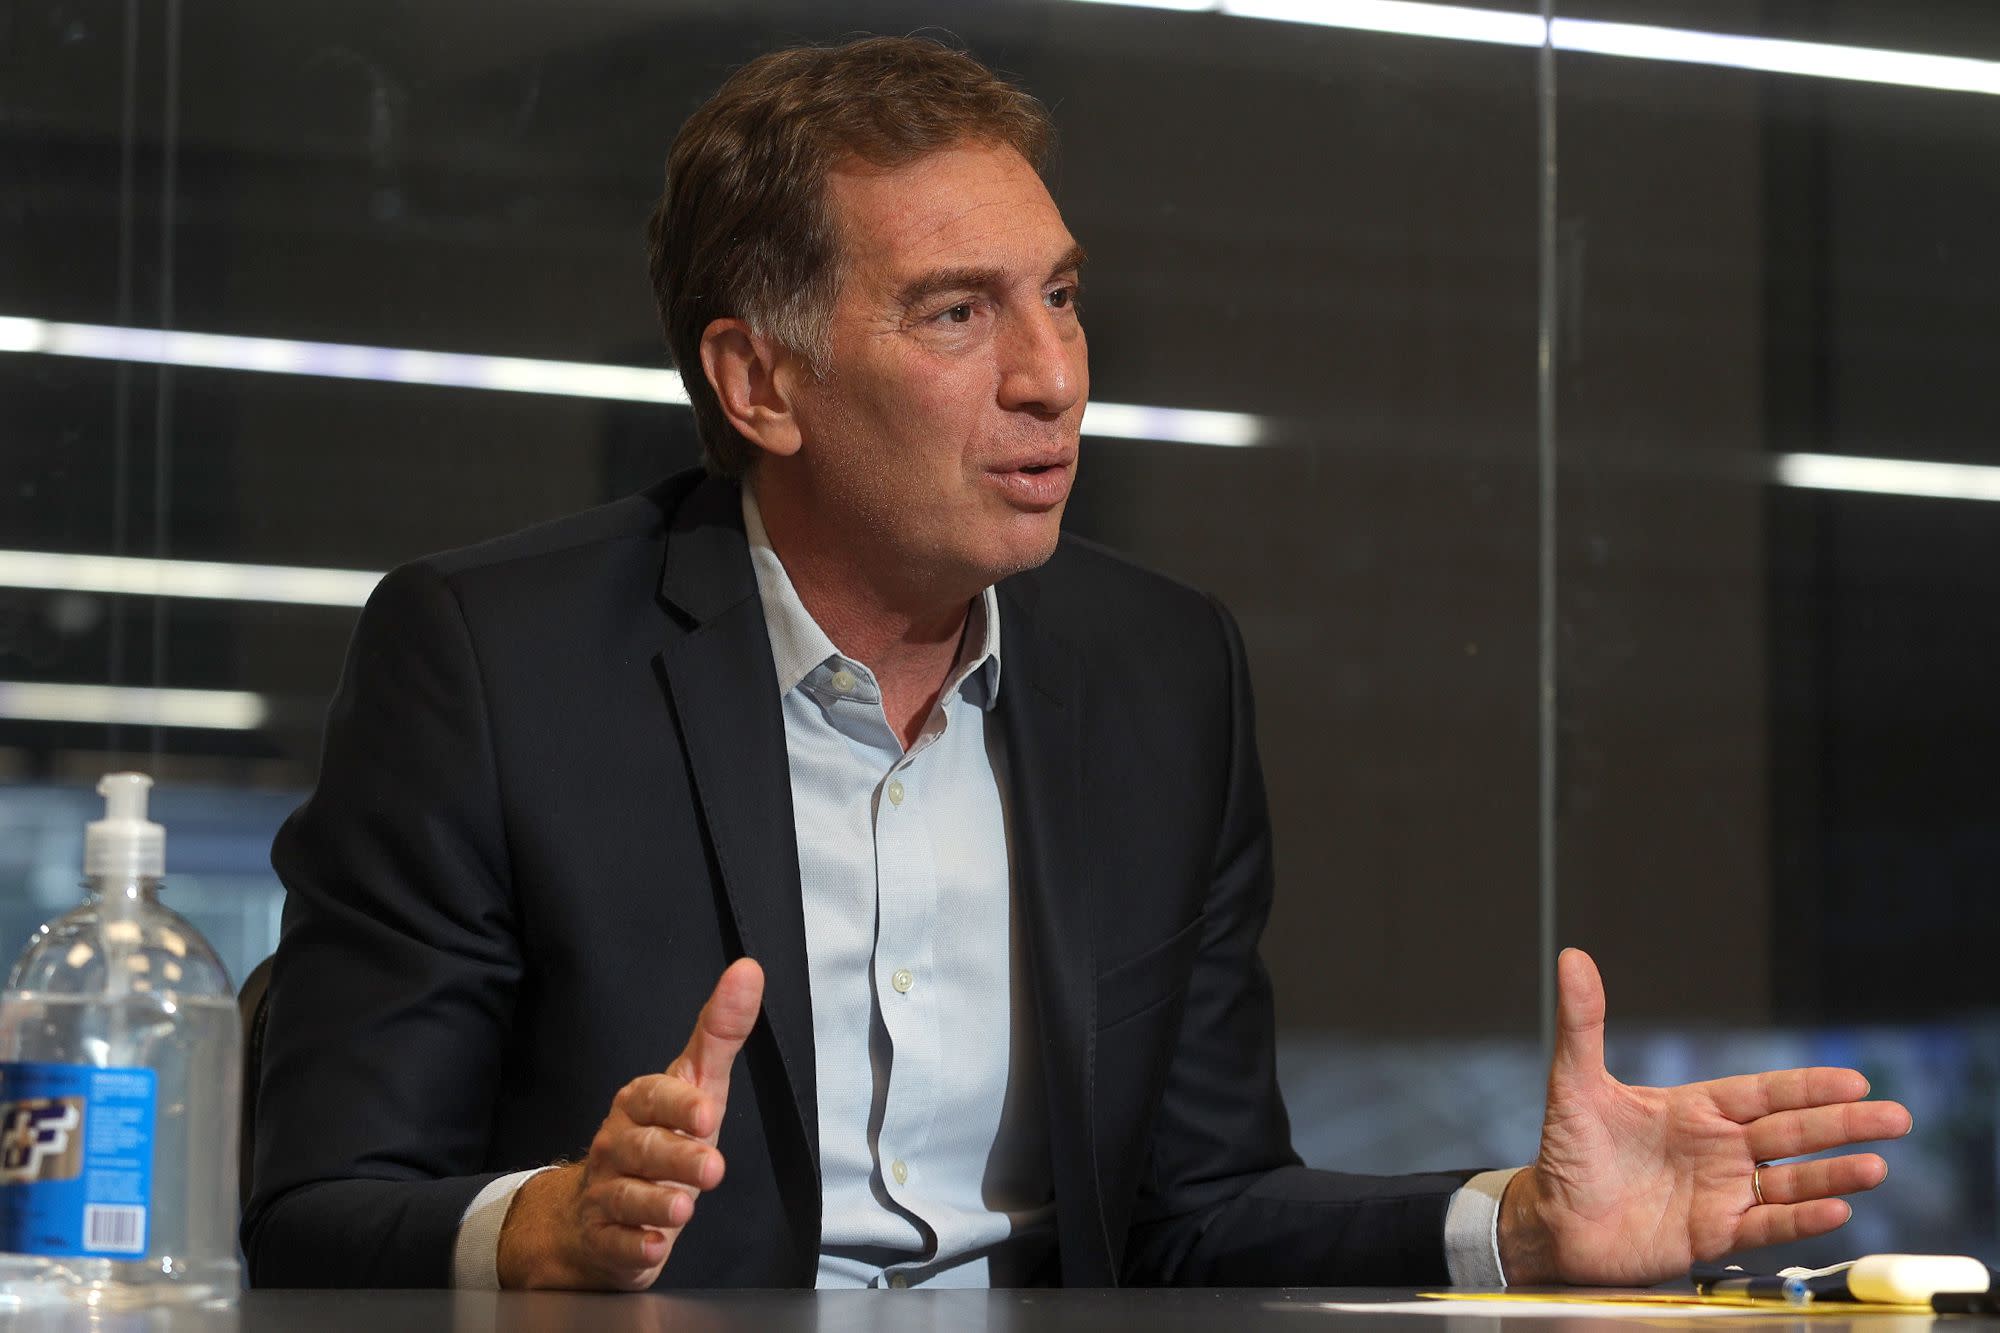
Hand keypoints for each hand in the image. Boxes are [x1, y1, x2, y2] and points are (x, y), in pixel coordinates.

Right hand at [497, 957, 764, 1288]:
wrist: (600, 1210)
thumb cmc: (663, 1136)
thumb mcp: (696, 1085)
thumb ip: (720, 1033)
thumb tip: (749, 969)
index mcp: (638, 1104)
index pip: (653, 1097)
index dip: (678, 1106)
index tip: (708, 1115)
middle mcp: (616, 1144)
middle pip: (641, 1148)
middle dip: (676, 1157)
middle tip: (712, 1168)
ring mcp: (606, 1193)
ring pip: (626, 1196)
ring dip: (655, 1202)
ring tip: (683, 1209)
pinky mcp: (604, 1239)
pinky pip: (613, 1243)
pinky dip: (632, 1247)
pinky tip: (652, 1248)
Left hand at [1499, 948, 1912, 1285]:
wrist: (1552, 1221)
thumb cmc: (1566, 1152)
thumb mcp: (1574, 1084)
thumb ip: (1582, 1024)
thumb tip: (1573, 958)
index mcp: (1693, 1111)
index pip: (1762, 1093)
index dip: (1806, 1087)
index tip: (1855, 1080)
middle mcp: (1716, 1150)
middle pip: (1791, 1133)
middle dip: (1843, 1125)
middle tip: (1896, 1117)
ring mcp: (1720, 1193)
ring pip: (1789, 1181)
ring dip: (1832, 1174)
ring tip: (1875, 1166)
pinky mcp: (1713, 1236)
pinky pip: (1766, 1225)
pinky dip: (1800, 1218)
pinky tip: (1836, 1210)